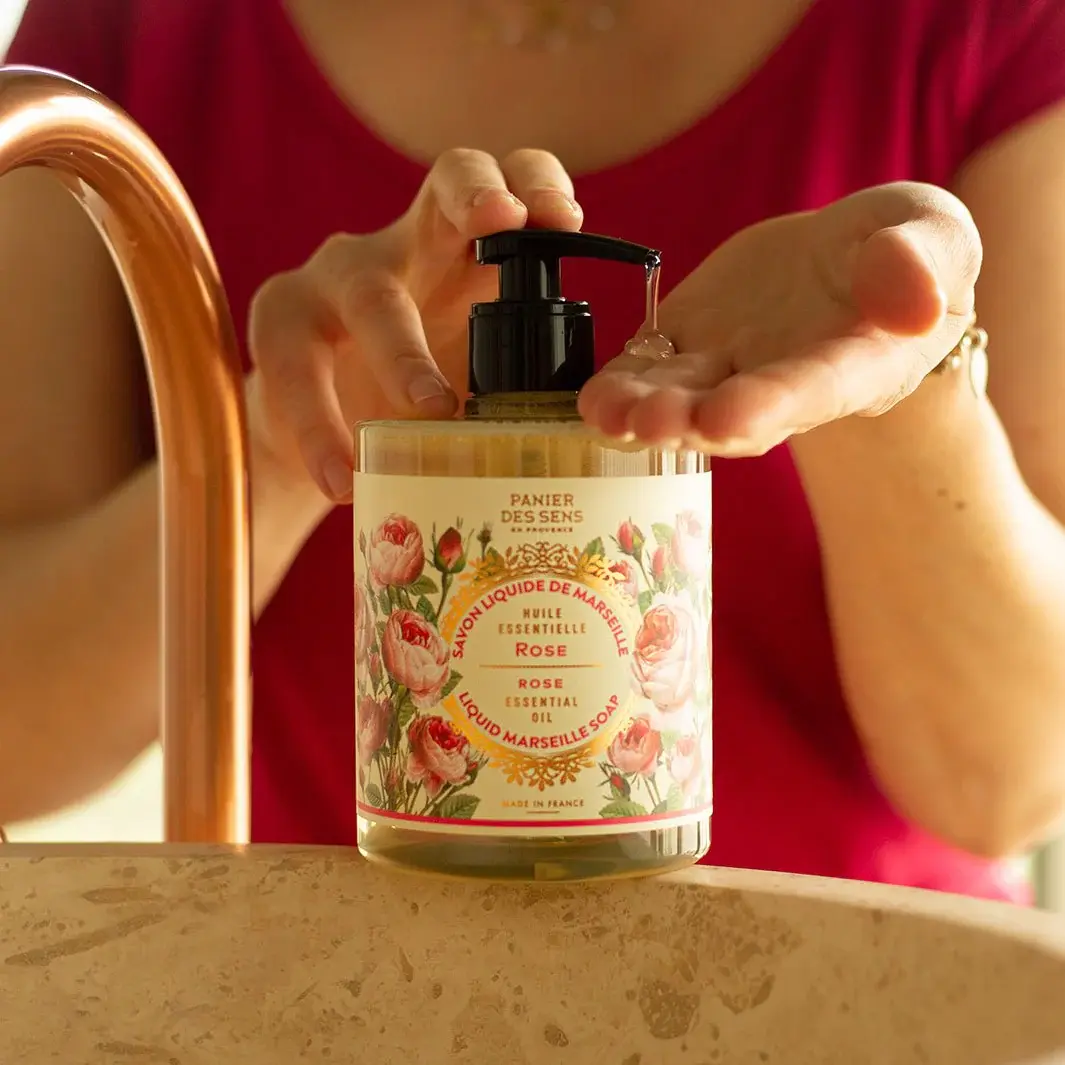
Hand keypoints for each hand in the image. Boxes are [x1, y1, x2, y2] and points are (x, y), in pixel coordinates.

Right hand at [245, 148, 582, 499]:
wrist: (318, 439)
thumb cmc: (414, 403)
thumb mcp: (472, 381)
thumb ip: (520, 383)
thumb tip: (594, 432)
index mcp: (465, 258)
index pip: (510, 188)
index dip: (535, 183)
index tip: (564, 220)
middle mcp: (404, 247)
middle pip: (443, 187)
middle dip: (476, 197)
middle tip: (506, 222)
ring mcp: (335, 278)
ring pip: (368, 292)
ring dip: (402, 351)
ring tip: (430, 411)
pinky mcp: (279, 325)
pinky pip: (293, 367)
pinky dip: (319, 427)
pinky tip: (340, 477)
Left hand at [578, 183, 981, 454]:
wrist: (852, 259)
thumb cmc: (907, 254)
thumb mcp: (936, 239)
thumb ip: (923, 263)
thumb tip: (915, 299)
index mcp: (852, 364)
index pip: (812, 389)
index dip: (771, 405)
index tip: (731, 417)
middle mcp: (782, 381)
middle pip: (734, 412)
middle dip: (690, 421)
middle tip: (650, 424)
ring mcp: (728, 366)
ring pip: (682, 397)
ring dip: (643, 410)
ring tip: (606, 413)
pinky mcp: (688, 342)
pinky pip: (649, 368)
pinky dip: (620, 384)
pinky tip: (590, 397)